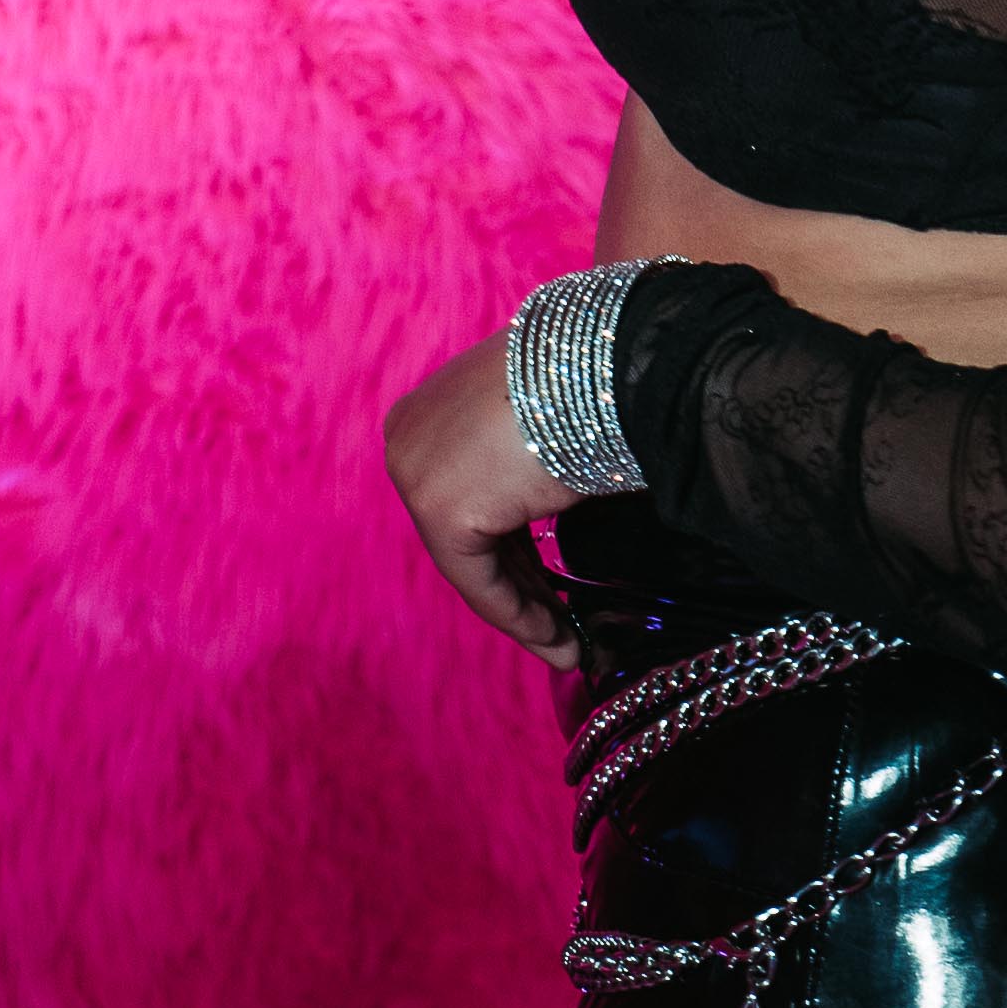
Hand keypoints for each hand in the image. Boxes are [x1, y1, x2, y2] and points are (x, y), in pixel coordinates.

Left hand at [384, 330, 581, 666]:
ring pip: (474, 560)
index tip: (550, 586)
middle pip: (470, 530)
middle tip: (563, 625)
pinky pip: (481, 579)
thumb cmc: (583, 381)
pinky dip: (520, 614)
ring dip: (526, 611)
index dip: (514, 548)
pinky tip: (559, 638)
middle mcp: (409, 436)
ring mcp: (417, 473)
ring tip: (568, 645)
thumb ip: (519, 463)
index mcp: (429, 407)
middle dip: (521, 584)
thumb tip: (537, 506)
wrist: (597, 362)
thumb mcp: (537, 420)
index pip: (470, 492)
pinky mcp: (440, 509)